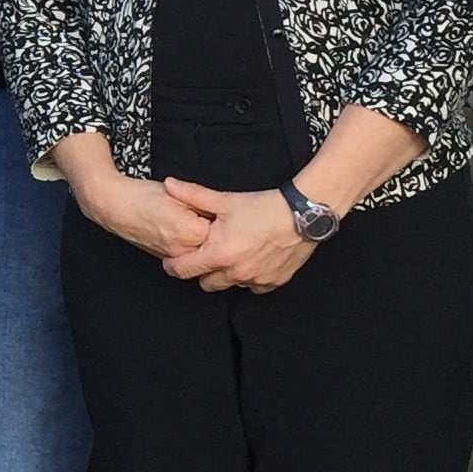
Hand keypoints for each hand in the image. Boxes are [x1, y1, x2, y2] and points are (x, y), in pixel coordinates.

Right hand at [75, 168, 215, 261]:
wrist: (114, 206)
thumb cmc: (142, 196)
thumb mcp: (179, 194)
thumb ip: (202, 205)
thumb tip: (222, 213)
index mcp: (191, 232)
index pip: (222, 230)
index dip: (223, 218)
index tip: (224, 212)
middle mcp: (182, 249)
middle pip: (213, 245)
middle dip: (216, 233)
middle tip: (210, 218)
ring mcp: (172, 255)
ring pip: (199, 252)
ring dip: (202, 241)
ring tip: (195, 223)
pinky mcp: (163, 256)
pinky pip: (185, 254)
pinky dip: (188, 245)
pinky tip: (182, 230)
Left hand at [159, 181, 316, 292]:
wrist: (303, 214)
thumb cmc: (264, 207)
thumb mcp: (225, 201)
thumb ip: (192, 195)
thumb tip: (169, 184)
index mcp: (218, 254)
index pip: (182, 271)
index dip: (173, 265)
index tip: (173, 259)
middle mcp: (235, 272)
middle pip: (205, 283)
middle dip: (201, 271)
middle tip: (206, 253)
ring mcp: (255, 280)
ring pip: (230, 285)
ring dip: (226, 273)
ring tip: (232, 253)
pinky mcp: (273, 282)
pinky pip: (254, 287)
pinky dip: (249, 277)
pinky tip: (251, 260)